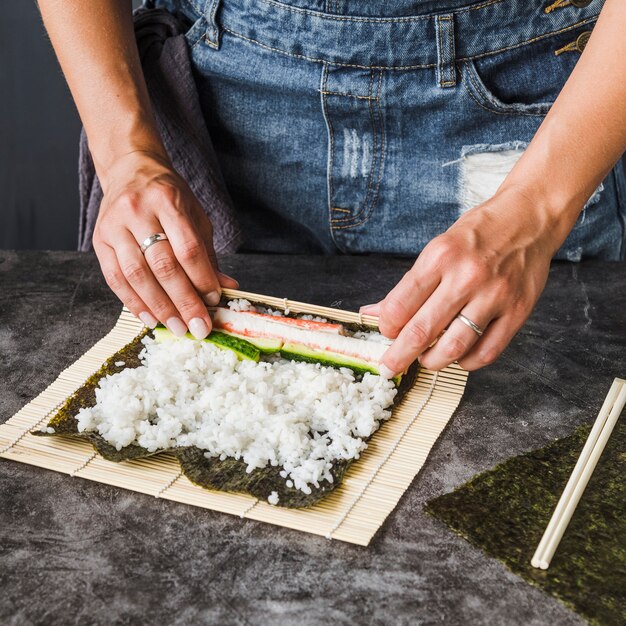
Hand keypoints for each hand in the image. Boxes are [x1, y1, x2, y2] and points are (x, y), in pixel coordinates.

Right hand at [92, 151, 237, 338]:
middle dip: (183, 301)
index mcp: (168, 201)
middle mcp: (138, 211)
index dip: (201, 279)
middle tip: (197, 326)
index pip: (187, 249)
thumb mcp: (195, 217)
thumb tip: (226, 288)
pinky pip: (114, 277)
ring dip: (158, 306)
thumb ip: (207, 254)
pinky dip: (133, 302)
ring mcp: (114, 225)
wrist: (130, 170)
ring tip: (176, 327)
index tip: (213, 301)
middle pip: (162, 265)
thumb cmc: (169, 197)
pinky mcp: (99, 239)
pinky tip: (149, 318)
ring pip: (136, 274)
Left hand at [362, 187, 557, 374]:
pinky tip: (457, 356)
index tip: (386, 332)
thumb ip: (408, 286)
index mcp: (440, 257)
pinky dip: (466, 362)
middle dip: (399, 355)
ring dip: (432, 361)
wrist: (529, 218)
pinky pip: (486, 352)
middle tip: (389, 367)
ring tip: (425, 359)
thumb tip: (374, 313)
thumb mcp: (437, 249)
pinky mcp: (517, 311)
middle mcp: (467, 276)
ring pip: (454, 347)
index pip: (400, 305)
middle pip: (422, 330)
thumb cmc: (477, 235)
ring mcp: (495, 295)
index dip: (387, 326)